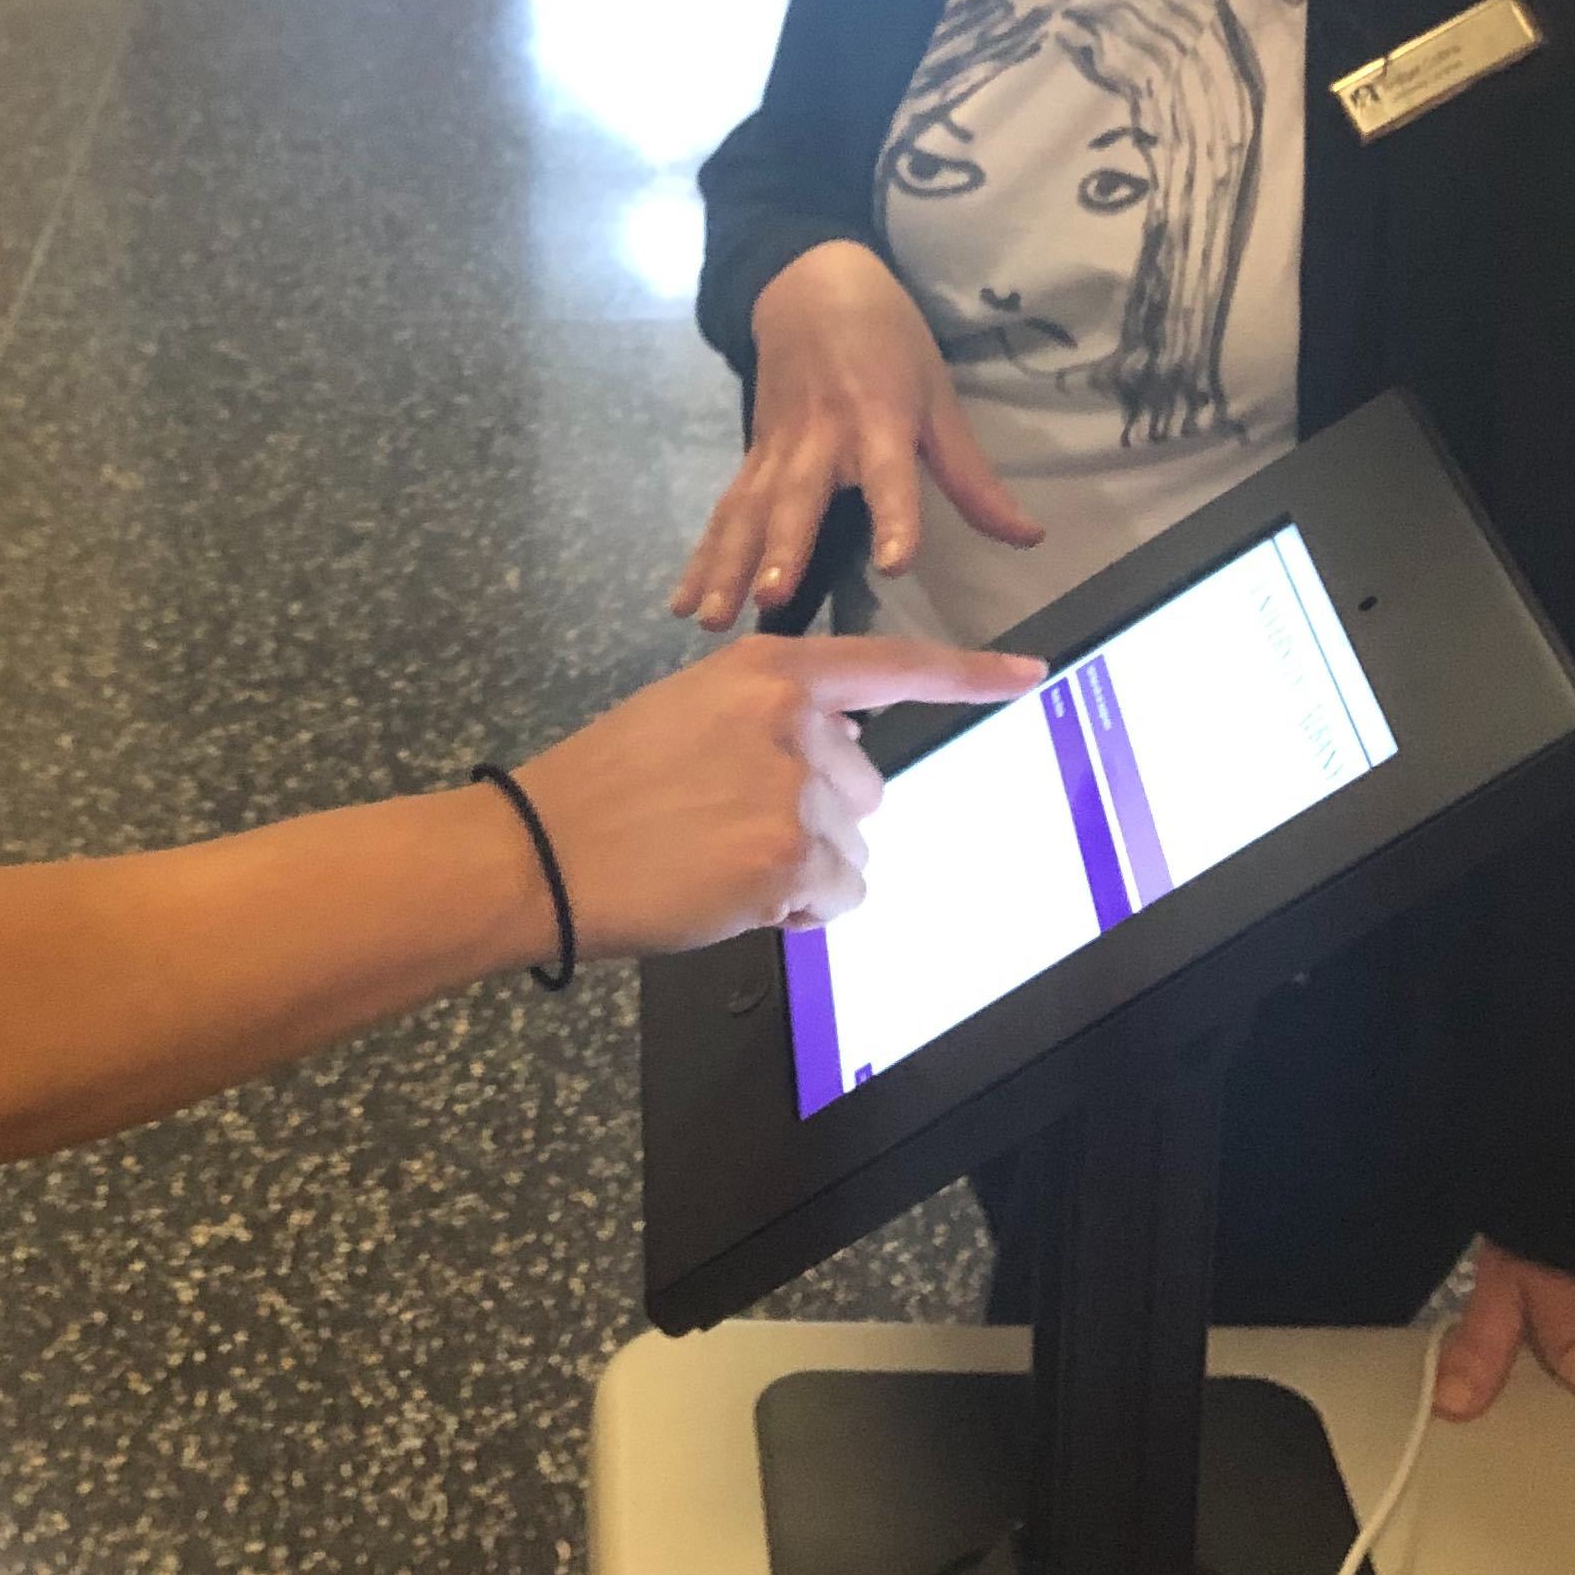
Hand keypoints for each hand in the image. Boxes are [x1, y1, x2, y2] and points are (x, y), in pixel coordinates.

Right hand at [515, 628, 1042, 960]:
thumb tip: (846, 746)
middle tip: (724, 821)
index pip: (890, 665)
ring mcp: (795, 792)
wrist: (542, 851)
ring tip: (715, 858)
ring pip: (851, 849)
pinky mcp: (789, 861)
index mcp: (767, 670)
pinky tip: (730, 893)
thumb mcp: (691, 710)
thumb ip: (773, 716)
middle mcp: (794, 721)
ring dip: (802, 866)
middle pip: (864, 785)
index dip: (969, 676)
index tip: (1032, 676)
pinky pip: (837, 895)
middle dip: (814, 813)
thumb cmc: (608, 784)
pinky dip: (797, 908)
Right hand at [671, 240, 1043, 627]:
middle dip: (782, 548)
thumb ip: (972, 478)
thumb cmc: (888, 340)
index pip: (890, 475)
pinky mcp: (751, 455)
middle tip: (769, 597)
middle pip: (798, 498)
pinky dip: (701, 556)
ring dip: (727, 565)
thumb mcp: (939, 398)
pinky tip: (682, 602)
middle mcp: (822, 439)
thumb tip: (1028, 539)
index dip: (893, 516)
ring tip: (710, 619)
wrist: (809, 284)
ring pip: (748, 511)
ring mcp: (777, 449)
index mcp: (879, 421)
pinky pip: (725, 510)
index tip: (894, 560)